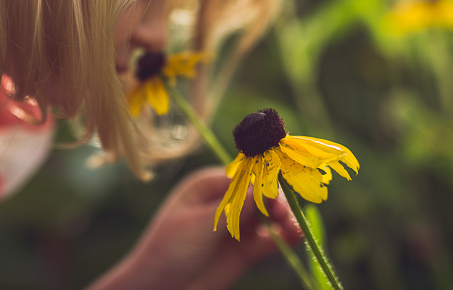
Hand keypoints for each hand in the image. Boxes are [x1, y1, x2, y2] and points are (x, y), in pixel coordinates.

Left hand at [91, 166, 302, 289]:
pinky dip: (283, 237)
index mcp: (207, 185)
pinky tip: (293, 237)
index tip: (277, 190)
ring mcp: (236, 226)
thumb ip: (231, 209)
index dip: (262, 180)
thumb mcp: (198, 225)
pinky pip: (269, 240)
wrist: (159, 288)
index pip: (242, 175)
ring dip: (283, 218)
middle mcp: (225, 201)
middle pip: (260, 194)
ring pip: (268, 216)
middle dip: (274, 200)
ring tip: (291, 227)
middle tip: (283, 213)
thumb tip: (261, 187)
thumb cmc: (168, 249)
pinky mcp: (245, 250)